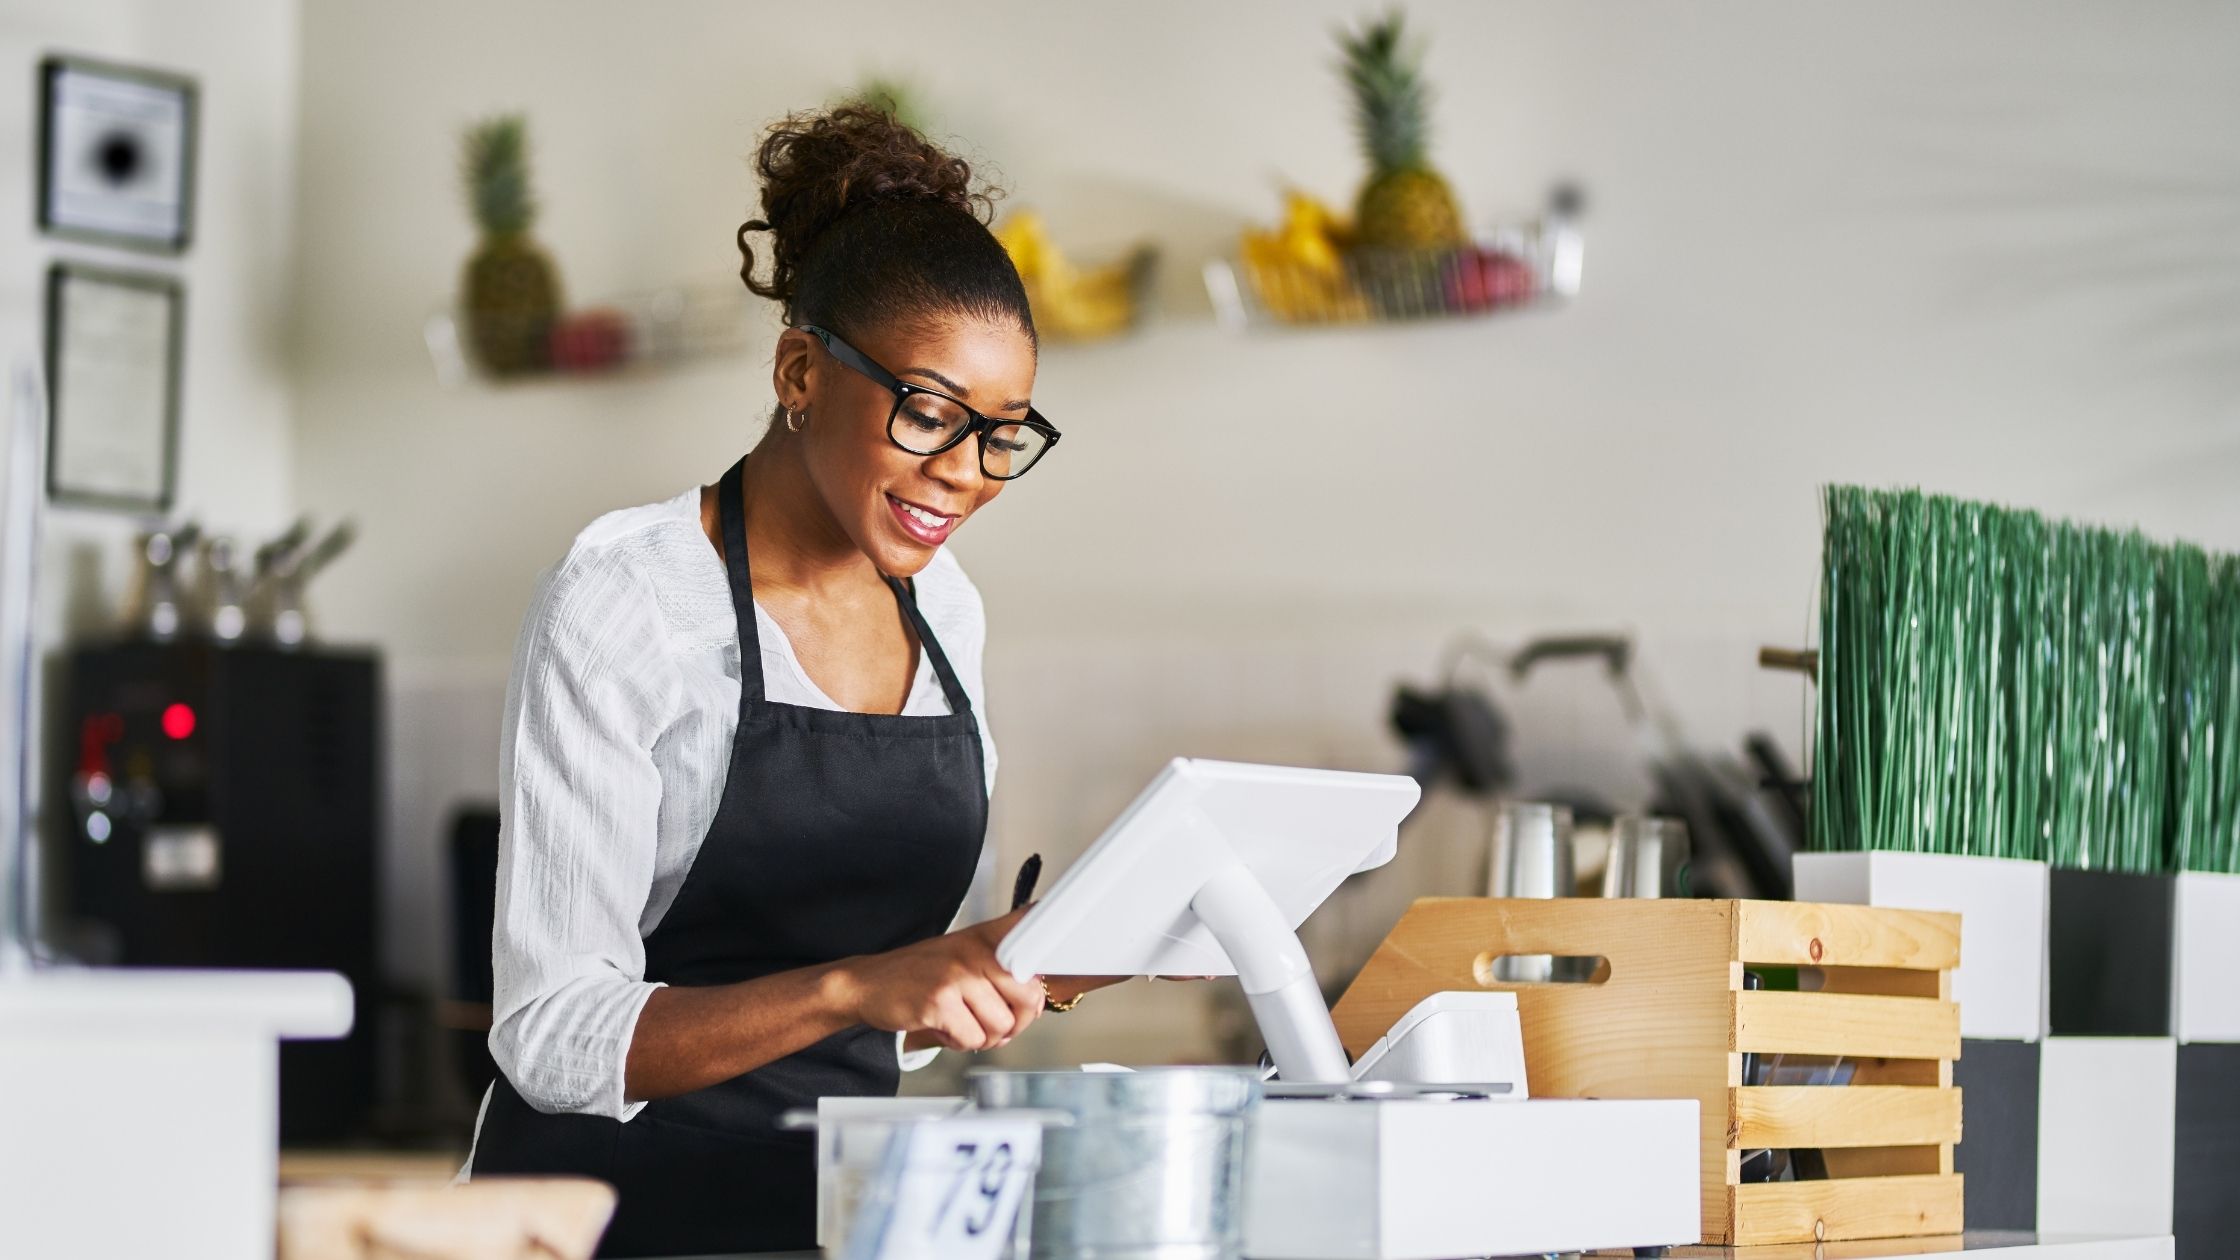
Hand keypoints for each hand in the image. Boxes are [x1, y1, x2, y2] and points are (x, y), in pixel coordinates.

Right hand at [837, 906, 1043, 1052]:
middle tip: (994, 1024)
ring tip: (961, 1023)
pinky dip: (960, 1043)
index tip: (1035, 991)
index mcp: (986, 936)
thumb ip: (1001, 970)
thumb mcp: (964, 956)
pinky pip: (973, 1039)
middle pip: (1029, 998)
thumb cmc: (921, 974)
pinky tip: (944, 1029)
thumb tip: (1038, 1001)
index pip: (1036, 938)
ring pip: (1001, 1026)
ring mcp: (957, 975)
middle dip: (1014, 1023)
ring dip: (983, 1036)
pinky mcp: (939, 1002)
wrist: (868, 983)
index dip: (1044, 972)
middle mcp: (975, 950)